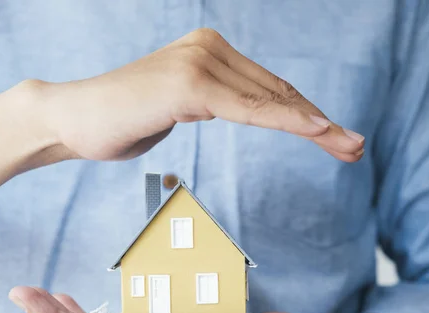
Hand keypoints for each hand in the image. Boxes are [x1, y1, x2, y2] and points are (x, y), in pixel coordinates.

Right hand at [30, 28, 363, 162]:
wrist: (72, 119)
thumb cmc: (122, 120)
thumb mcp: (178, 109)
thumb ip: (211, 101)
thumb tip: (237, 106)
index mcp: (209, 53)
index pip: (268, 89)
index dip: (306, 115)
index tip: (336, 139)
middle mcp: (209, 49)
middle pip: (278, 92)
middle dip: (321, 124)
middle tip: (356, 147)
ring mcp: (199, 62)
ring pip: (270, 99)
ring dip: (316, 125)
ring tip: (349, 147)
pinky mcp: (188, 83)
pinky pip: (246, 107)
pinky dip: (284, 119)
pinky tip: (317, 129)